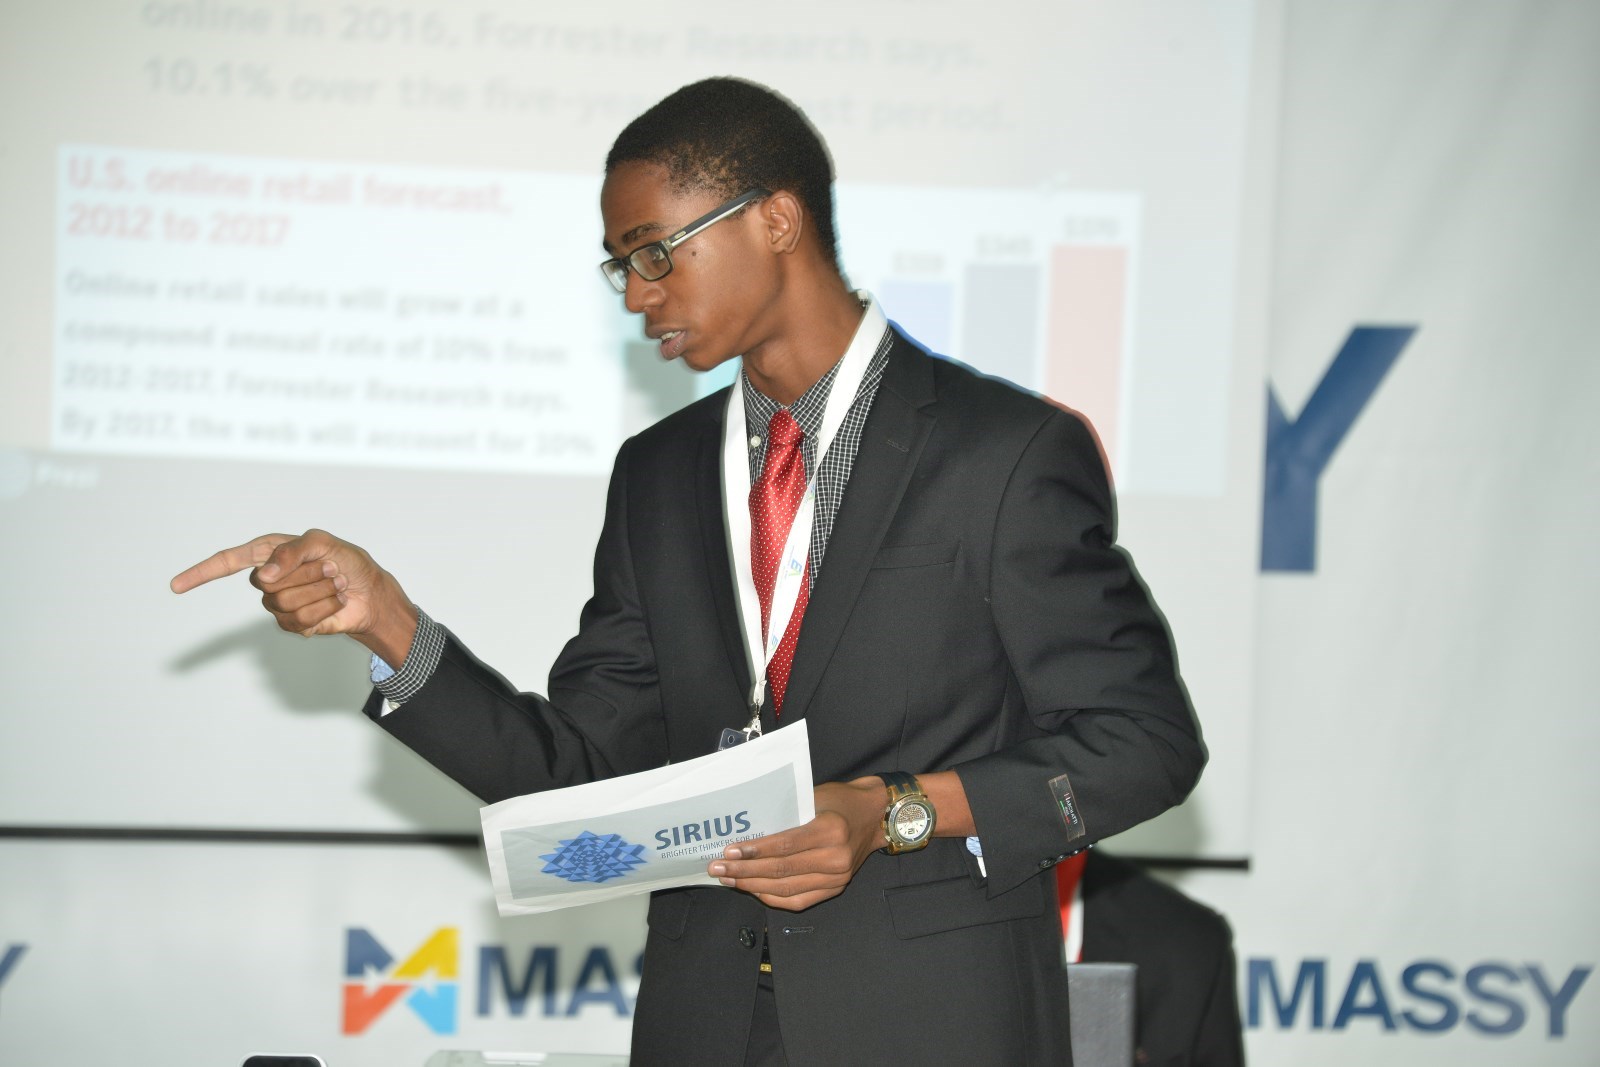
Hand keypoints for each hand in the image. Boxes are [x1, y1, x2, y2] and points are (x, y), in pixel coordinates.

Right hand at [169, 529, 415, 662]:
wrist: (370, 592)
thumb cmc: (348, 561)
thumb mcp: (324, 543)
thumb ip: (292, 551)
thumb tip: (263, 575)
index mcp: (270, 552)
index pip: (228, 561)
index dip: (201, 573)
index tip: (176, 586)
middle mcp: (269, 579)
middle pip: (266, 584)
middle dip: (304, 576)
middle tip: (327, 570)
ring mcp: (279, 604)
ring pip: (284, 603)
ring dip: (318, 593)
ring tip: (331, 586)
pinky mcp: (293, 625)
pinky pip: (300, 621)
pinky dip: (324, 610)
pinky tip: (332, 603)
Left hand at [708, 777, 885, 911]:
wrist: (874, 815)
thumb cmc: (839, 800)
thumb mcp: (813, 797)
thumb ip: (785, 816)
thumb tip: (746, 832)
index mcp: (830, 829)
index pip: (784, 845)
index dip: (753, 852)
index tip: (728, 853)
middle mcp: (836, 857)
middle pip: (781, 871)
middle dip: (745, 872)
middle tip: (718, 870)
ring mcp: (838, 878)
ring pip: (787, 889)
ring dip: (754, 887)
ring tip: (730, 880)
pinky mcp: (836, 889)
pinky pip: (799, 901)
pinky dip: (773, 897)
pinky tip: (753, 890)